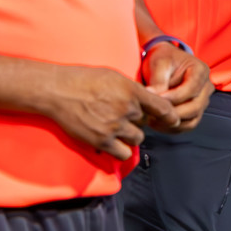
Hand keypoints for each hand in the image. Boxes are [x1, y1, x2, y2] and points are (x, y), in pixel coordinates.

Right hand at [44, 66, 177, 160]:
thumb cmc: (84, 80)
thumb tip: (146, 98)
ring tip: (117, 130)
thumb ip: (133, 89)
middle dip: (139, 122)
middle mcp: (127, 109)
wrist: (58, 91)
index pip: (162, 107)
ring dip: (131, 136)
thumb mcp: (115, 77)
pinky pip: (122, 153)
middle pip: (146, 123)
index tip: (173, 120)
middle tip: (124, 118)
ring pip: (137, 138)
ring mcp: (115, 126)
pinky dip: (121, 150)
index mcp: (133, 91)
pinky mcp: (101, 141)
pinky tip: (114, 144)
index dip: (170, 116)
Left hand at [140, 43, 212, 132]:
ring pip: (192, 120)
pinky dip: (173, 128)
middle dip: (172, 113)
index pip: (192, 89)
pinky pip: (188, 125)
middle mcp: (206, 87)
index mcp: (201, 71)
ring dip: (172, 123)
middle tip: (151, 113)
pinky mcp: (195, 111)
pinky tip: (156, 123)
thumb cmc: (163, 60)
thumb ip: (158, 80)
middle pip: (195, 107)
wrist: (165, 63)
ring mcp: (202, 100)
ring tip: (151, 119)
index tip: (155, 100)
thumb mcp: (159, 63)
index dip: (174, 97)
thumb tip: (154, 97)